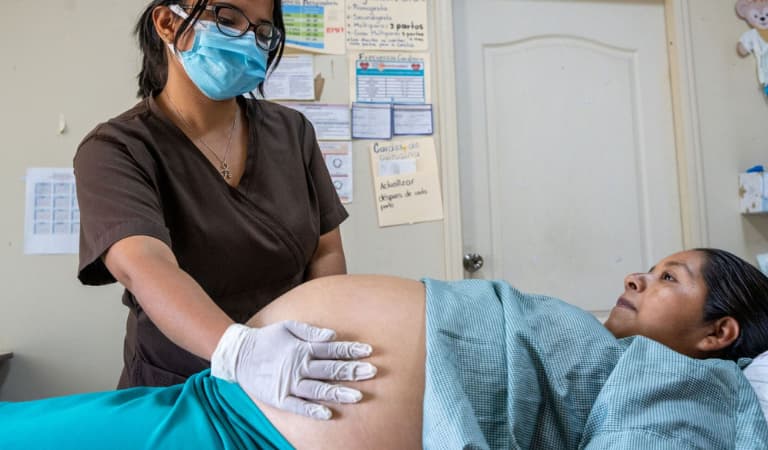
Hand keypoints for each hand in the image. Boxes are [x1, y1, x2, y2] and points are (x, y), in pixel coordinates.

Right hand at [210, 321, 376, 419]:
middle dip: (351, 370)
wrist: (238, 354)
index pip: (332, 349)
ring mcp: (289, 384)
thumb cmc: (267, 339)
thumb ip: (310, 331)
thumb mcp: (287, 326)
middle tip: (372, 372)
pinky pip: (298, 407)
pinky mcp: (279, 398)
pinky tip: (327, 414)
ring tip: (357, 396)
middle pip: (330, 369)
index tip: (369, 352)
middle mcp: (299, 366)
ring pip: (318, 389)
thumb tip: (333, 334)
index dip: (350, 350)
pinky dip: (312, 411)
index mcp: (303, 349)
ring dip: (337, 392)